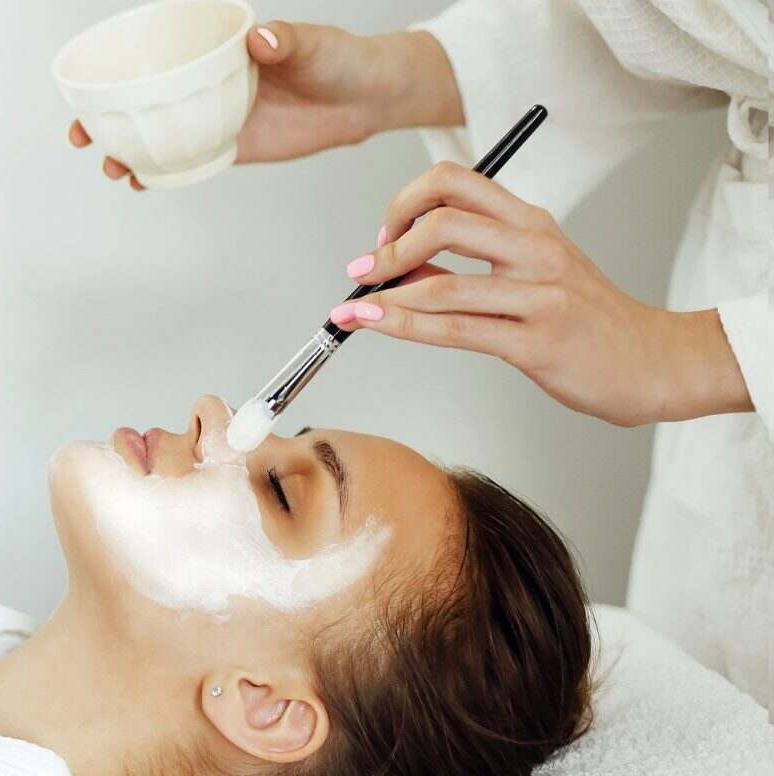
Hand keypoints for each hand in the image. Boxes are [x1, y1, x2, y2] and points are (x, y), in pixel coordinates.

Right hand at [69, 25, 461, 189]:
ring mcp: (216, 116)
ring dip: (129, 151)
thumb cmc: (339, 58)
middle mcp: (208, 83)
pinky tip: (142, 182)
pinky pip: (189, 161)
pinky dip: (163, 173)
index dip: (115, 71)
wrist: (366, 97)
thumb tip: (261, 40)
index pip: (155, 56)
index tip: (86, 86)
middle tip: (84, 135)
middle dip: (105, 118)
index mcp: (216, 50)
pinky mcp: (232, 147)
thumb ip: (285, 40)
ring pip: (160, 135)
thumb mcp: (311, 44)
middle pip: (144, 100)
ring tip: (114, 167)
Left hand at [328, 163, 752, 426]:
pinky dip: (402, 326)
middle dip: (387, 246)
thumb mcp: (533, 275)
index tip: (385, 235)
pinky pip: (455, 330)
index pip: (456, 181)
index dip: (407, 201)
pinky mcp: (536, 342)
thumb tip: (400, 264)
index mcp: (533, 222)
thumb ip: (470, 264)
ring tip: (353, 309)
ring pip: (441, 283)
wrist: (654, 363)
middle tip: (365, 271)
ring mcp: (539, 294)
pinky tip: (374, 325)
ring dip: (383, 295)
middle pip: (442, 220)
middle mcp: (535, 248)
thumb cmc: (589, 321)